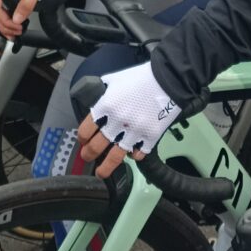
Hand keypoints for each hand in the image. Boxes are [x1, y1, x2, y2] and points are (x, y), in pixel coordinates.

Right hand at [0, 0, 36, 38]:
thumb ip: (27, 3)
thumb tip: (16, 19)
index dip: (5, 21)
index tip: (16, 27)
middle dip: (5, 26)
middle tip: (17, 32)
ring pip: (3, 13)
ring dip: (7, 26)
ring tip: (16, 34)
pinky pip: (12, 11)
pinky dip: (12, 23)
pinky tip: (17, 28)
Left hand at [77, 62, 179, 178]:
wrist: (168, 80)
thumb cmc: (142, 77)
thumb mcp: (115, 79)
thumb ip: (104, 92)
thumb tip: (97, 97)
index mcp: (105, 106)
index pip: (85, 129)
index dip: (82, 137)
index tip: (83, 140)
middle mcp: (117, 122)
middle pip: (96, 147)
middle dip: (88, 154)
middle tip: (87, 156)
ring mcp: (134, 132)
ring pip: (114, 157)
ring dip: (105, 167)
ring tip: (101, 172)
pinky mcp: (150, 137)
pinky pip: (138, 154)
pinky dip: (133, 156)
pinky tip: (130, 154)